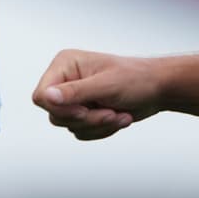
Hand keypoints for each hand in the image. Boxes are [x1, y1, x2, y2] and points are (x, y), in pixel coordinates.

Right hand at [32, 49, 163, 140]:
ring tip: (119, 114)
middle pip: (55, 115)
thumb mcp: (105, 85)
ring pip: (69, 126)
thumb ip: (74, 92)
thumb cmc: (136, 79)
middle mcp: (66, 80)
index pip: (41, 95)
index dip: (60, 109)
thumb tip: (46, 96)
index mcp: (65, 65)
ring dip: (97, 125)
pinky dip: (102, 130)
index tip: (84, 110)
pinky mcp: (84, 111)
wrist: (157, 89)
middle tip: (109, 113)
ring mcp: (74, 97)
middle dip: (86, 119)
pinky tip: (119, 117)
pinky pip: (81, 132)